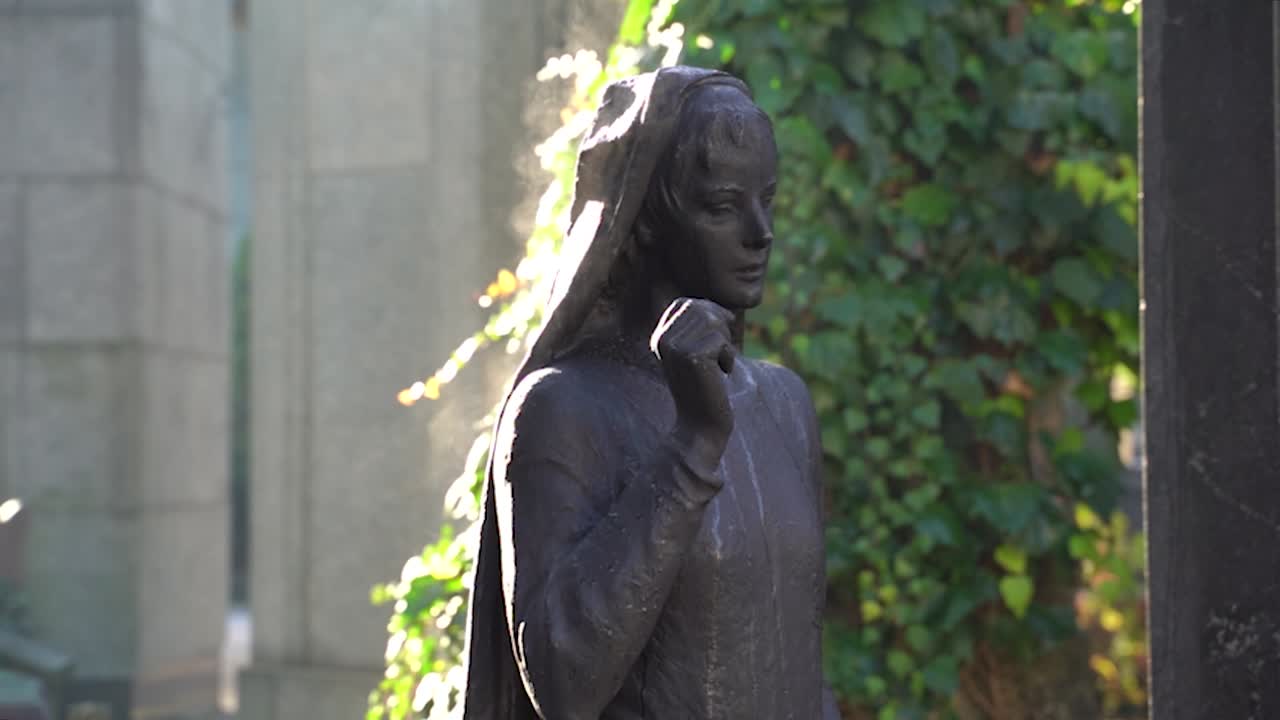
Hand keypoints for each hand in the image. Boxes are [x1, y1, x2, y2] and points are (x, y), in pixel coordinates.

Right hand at [650, 298, 736, 465]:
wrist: (699, 426)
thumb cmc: (703, 390)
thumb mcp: (696, 355)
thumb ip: (701, 330)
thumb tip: (727, 312)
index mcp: (659, 336)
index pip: (684, 303)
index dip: (707, 311)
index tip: (718, 336)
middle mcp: (663, 339)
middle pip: (700, 308)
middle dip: (720, 325)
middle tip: (722, 350)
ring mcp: (676, 348)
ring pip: (713, 321)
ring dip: (725, 341)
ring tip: (721, 363)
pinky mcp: (693, 358)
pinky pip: (722, 341)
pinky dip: (729, 356)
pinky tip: (722, 373)